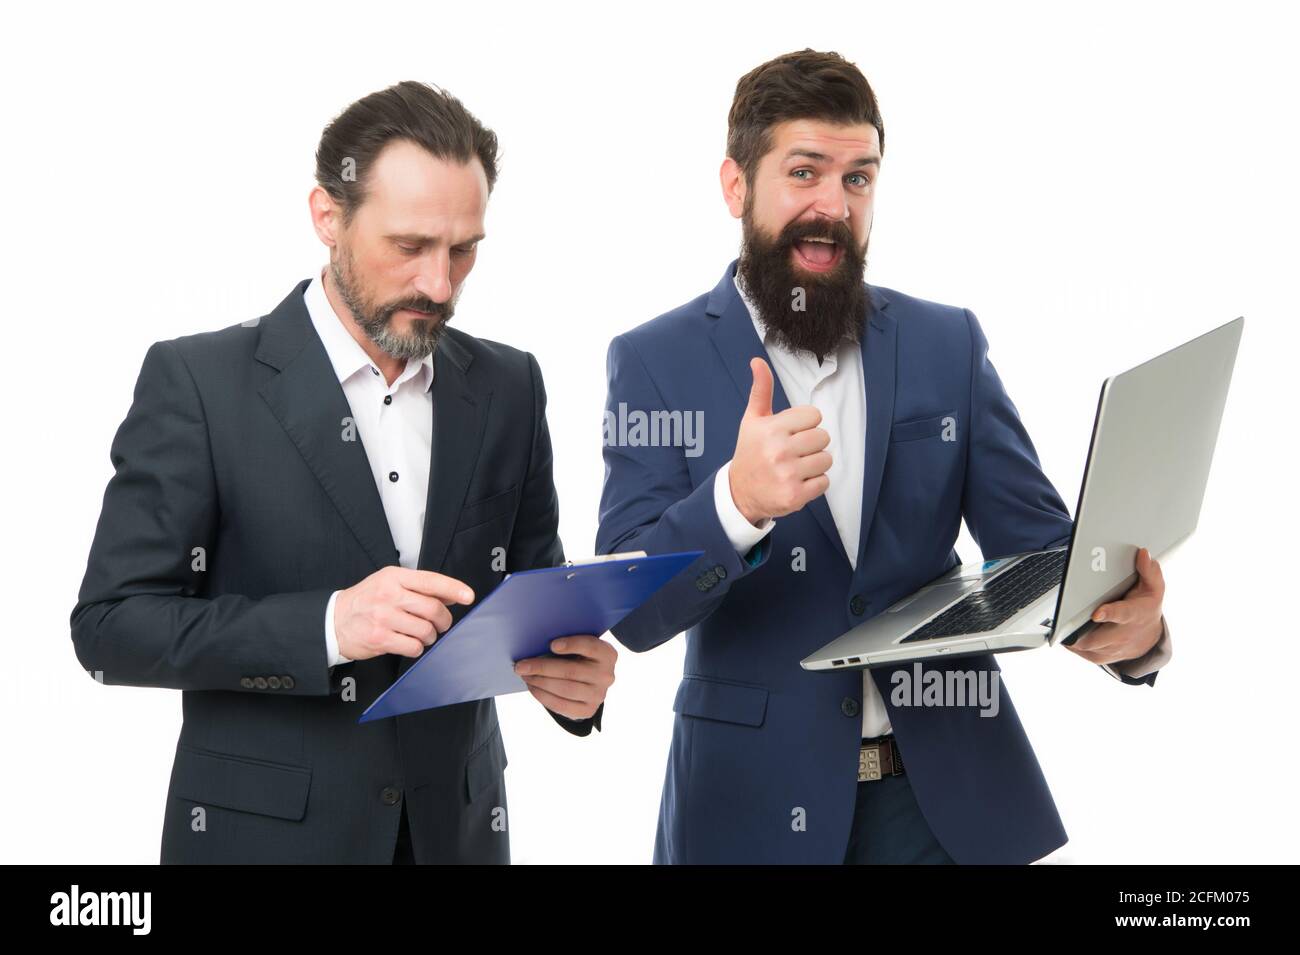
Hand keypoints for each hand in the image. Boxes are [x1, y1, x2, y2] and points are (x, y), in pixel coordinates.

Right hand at [334, 566, 473, 660]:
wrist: (333, 621)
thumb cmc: (365, 601)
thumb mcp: (388, 584)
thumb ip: (416, 588)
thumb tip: (449, 596)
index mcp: (393, 577)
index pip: (431, 580)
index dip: (453, 588)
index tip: (468, 596)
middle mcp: (388, 595)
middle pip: (433, 608)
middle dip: (443, 620)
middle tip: (441, 624)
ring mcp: (383, 617)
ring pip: (425, 630)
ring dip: (430, 636)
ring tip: (422, 635)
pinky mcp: (379, 638)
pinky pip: (413, 646)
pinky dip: (417, 648)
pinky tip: (409, 643)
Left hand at [513, 635, 616, 719]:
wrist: (590, 681)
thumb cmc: (579, 656)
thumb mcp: (580, 646)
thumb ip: (566, 644)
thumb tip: (535, 646)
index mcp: (607, 654)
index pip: (590, 646)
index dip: (572, 645)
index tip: (551, 645)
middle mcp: (606, 675)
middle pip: (571, 671)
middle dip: (542, 668)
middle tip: (521, 666)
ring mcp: (599, 695)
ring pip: (565, 689)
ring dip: (540, 682)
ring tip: (524, 676)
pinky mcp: (588, 710)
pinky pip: (562, 705)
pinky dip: (543, 696)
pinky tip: (532, 687)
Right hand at [729, 357, 831, 525]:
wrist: (739, 492)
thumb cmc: (751, 452)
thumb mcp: (752, 420)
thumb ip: (761, 390)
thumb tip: (757, 361)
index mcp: (771, 428)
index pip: (814, 416)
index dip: (806, 424)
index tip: (791, 433)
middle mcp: (778, 450)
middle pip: (823, 437)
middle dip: (812, 444)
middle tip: (794, 452)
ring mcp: (787, 474)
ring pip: (826, 460)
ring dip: (815, 464)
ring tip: (796, 467)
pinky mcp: (795, 495)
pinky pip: (825, 482)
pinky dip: (815, 484)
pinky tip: (798, 481)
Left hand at [1066, 547, 1164, 666]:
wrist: (1150, 636)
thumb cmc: (1146, 608)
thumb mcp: (1154, 589)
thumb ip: (1149, 571)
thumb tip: (1143, 553)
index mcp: (1133, 614)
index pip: (1121, 614)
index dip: (1108, 614)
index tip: (1096, 613)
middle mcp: (1123, 634)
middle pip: (1096, 638)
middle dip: (1079, 633)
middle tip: (1063, 624)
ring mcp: (1113, 648)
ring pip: (1087, 648)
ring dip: (1073, 639)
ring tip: (1063, 627)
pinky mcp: (1103, 656)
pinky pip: (1084, 654)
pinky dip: (1074, 646)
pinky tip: (1068, 635)